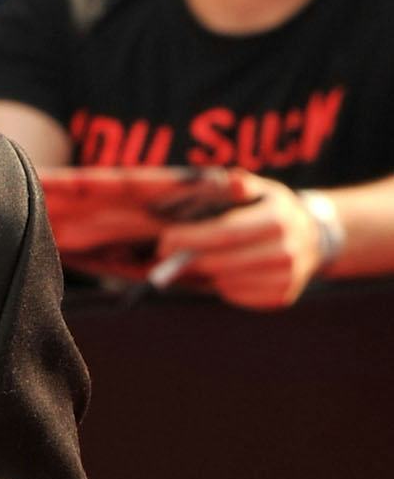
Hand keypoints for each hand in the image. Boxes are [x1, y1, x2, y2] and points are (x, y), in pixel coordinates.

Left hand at [153, 174, 325, 307]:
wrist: (314, 238)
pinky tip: (216, 274)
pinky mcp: (281, 297)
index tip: (164, 240)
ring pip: (227, 283)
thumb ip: (240, 184)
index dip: (191, 238)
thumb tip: (229, 180)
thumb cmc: (274, 210)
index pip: (226, 232)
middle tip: (164, 258)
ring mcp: (287, 278)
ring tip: (188, 264)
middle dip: (188, 261)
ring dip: (202, 275)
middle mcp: (287, 251)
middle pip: (223, 262)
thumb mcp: (263, 189)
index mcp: (278, 219)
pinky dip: (221, 287)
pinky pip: (238, 296)